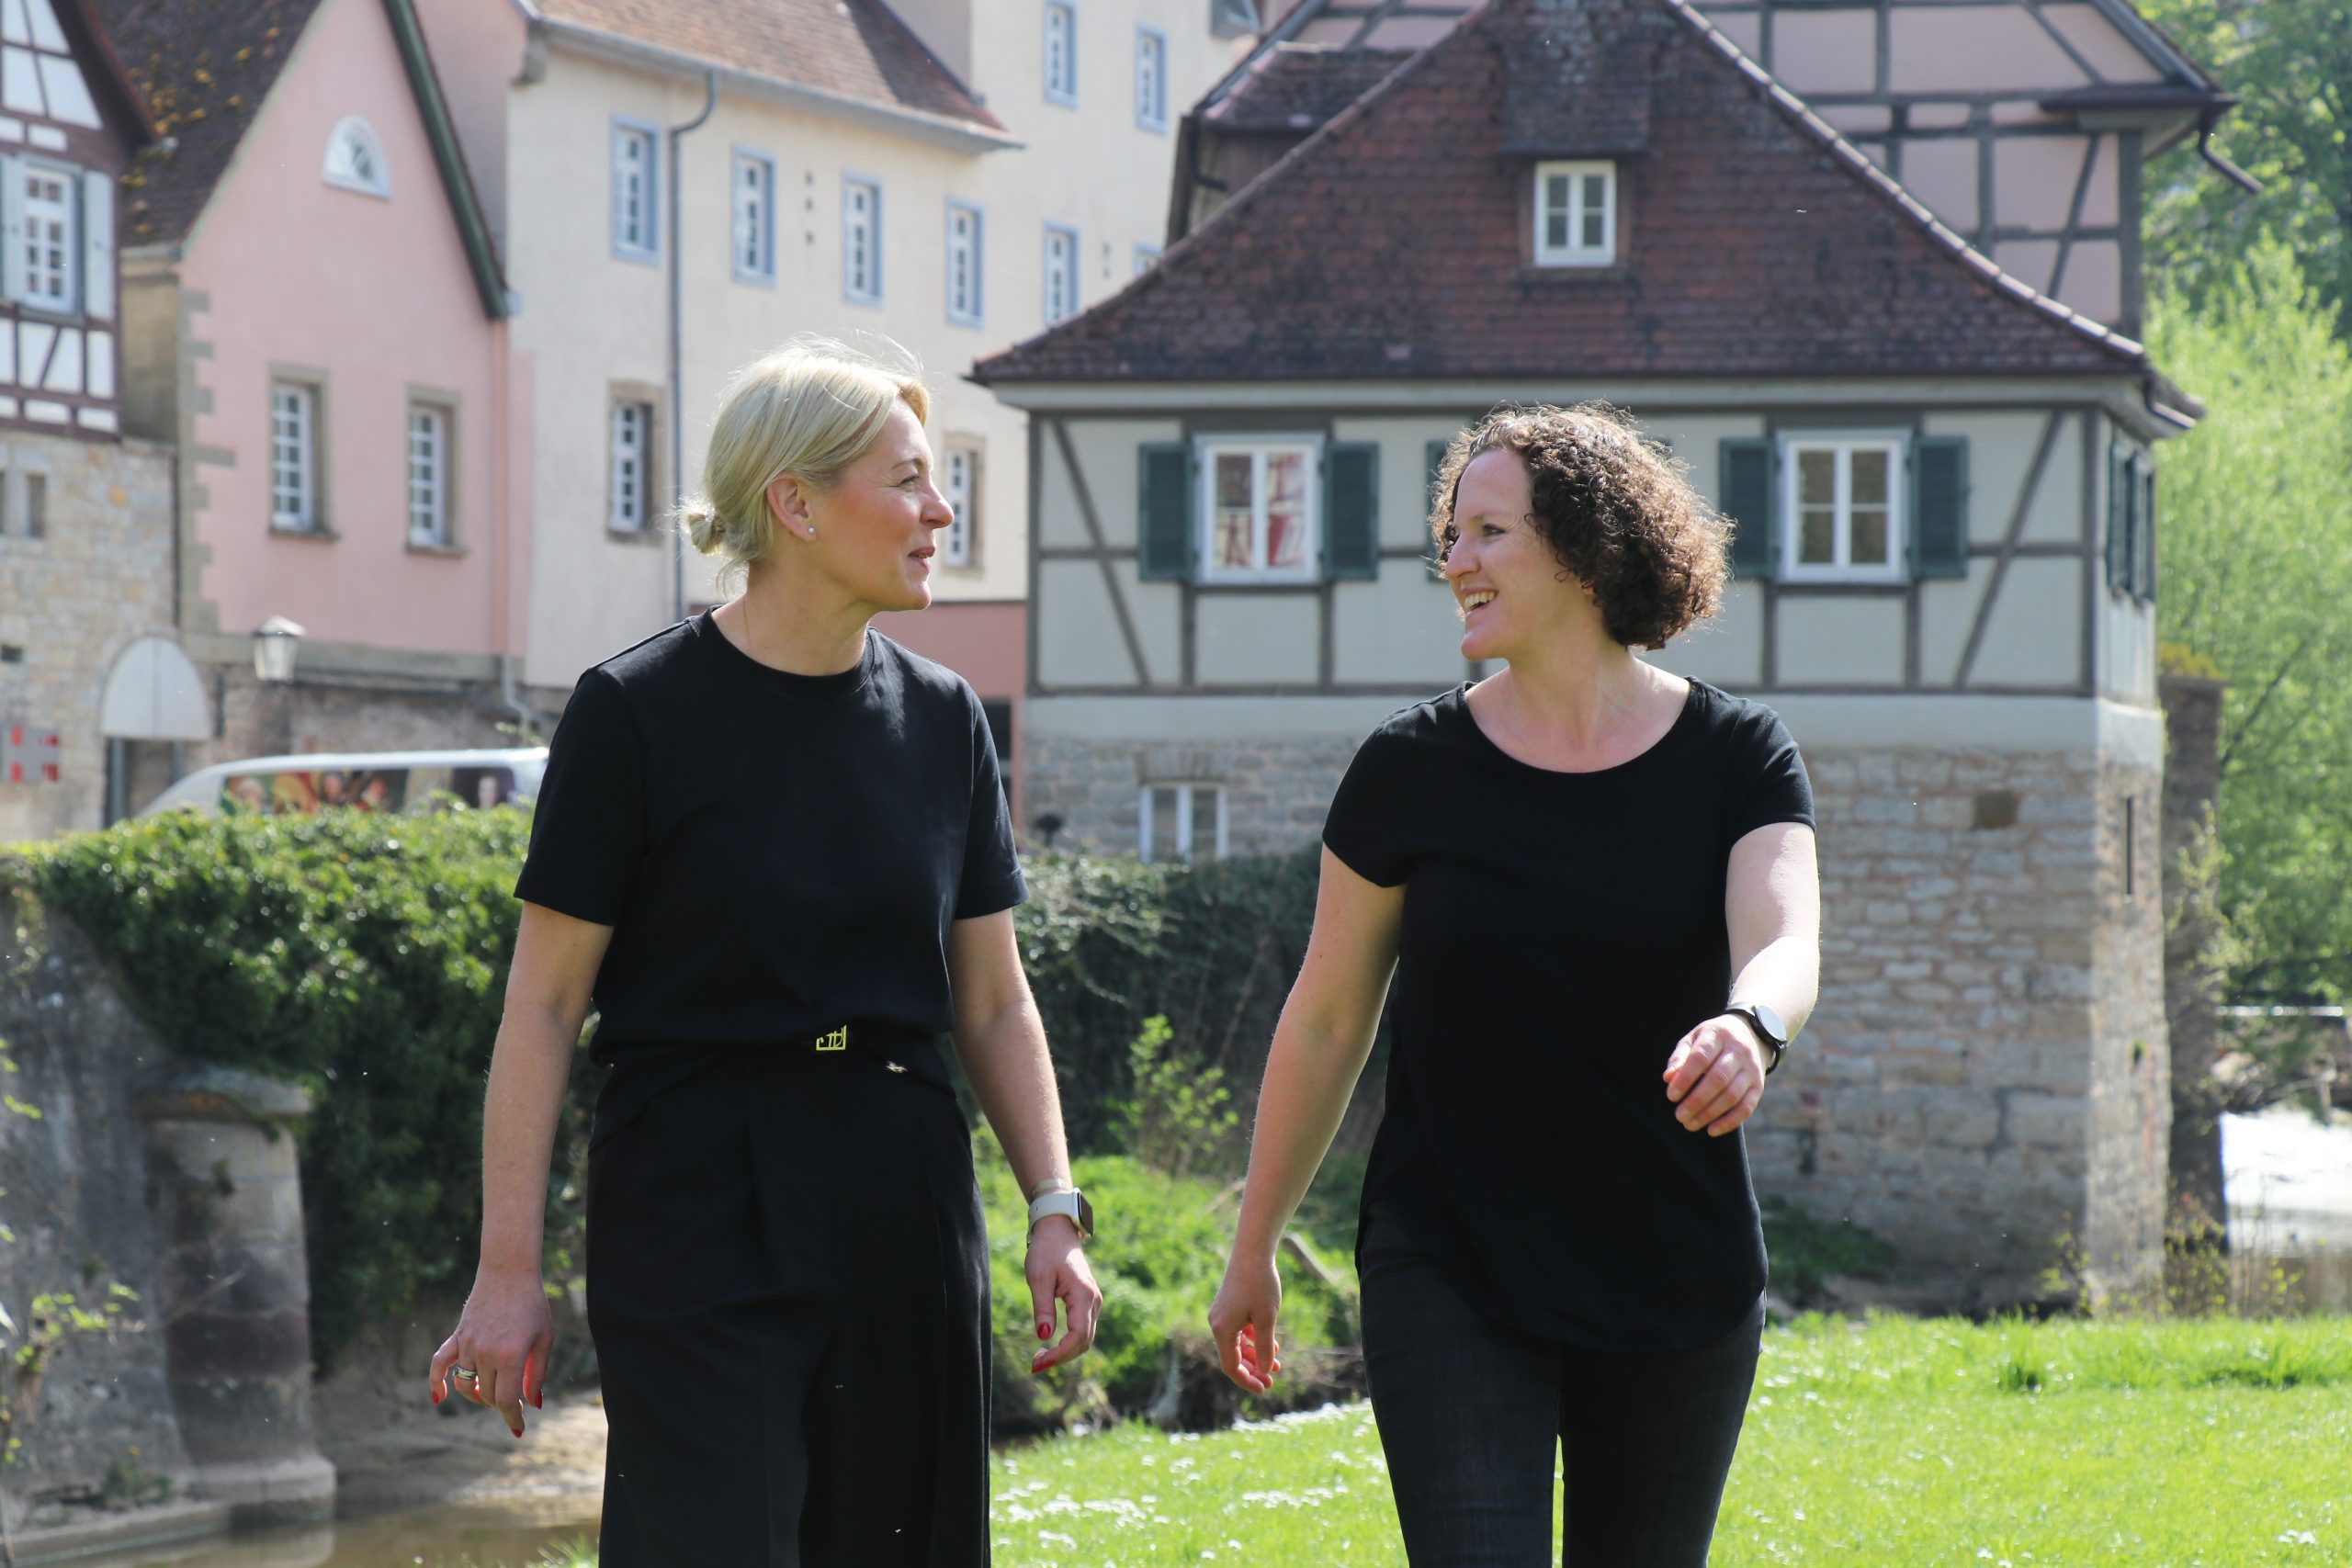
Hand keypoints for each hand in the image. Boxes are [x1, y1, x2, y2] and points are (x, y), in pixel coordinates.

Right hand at [427, 1264, 552, 1436]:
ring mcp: (468, 1345)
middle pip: (488, 1395)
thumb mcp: (544, 1339)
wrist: (509, 1271)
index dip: (513, 1418)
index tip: (518, 1429)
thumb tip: (534, 1404)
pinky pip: (439, 1364)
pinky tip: (439, 1398)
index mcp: (510, 1357)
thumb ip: (537, 1374)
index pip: (507, 1400)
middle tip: (514, 1400)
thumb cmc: (533, 1305)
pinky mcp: (458, 1336)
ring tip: (492, 1392)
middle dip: (502, 1404)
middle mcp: (485, 1354)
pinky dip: (436, 1383)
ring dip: (479, 1396)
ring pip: (466, 1385)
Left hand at [1026, 1216, 1101, 1373]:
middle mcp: (1093, 1300)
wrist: (1058, 1231)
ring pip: (1085, 1338)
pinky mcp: (1088, 1302)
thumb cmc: (1046, 1251)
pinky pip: (1082, 1330)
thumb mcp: (1038, 1278)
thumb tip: (1044, 1337)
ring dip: (1065, 1353)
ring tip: (1039, 1358)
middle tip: (1034, 1365)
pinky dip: (1068, 1343)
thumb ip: (1043, 1308)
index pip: (1078, 1335)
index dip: (1060, 1353)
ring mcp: (1093, 1302)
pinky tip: (1050, 1347)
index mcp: (1083, 1294)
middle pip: (1084, 1341)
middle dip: (1061, 1357)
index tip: (1038, 1363)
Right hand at [1208, 1252, 1282, 1394]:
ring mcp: (1222, 1315)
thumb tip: (1265, 1371)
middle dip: (1253, 1370)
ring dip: (1256, 1355)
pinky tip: (1272, 1342)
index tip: (1264, 1389)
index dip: (1247, 1380)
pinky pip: (1240, 1331)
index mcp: (1222, 1330)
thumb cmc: (1260, 1285)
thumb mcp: (1267, 1319)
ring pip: (1238, 1344)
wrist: (1252, 1252)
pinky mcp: (1229, 1306)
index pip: (1231, 1366)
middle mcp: (1217, 1324)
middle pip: (1234, 1357)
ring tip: (1278, 1363)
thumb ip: (1265, 1348)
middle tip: (1272, 1381)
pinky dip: (1254, 1339)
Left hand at [1663, 1015, 1767, 1137]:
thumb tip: (1668, 1078)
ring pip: (1732, 1095)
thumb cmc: (1714, 1040)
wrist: (1751, 1034)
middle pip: (1718, 1079)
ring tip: (1690, 1124)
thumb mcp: (1695, 1038)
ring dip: (1710, 1113)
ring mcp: (1752, 1069)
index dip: (1685, 1079)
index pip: (1701, 1058)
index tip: (1671, 1096)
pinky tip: (1712, 1130)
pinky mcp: (1759, 1086)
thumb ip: (1680, 1057)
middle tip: (1679, 1115)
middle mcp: (1739, 1051)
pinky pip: (1747, 1107)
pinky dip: (1730, 1122)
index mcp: (1719, 1036)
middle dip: (1696, 1101)